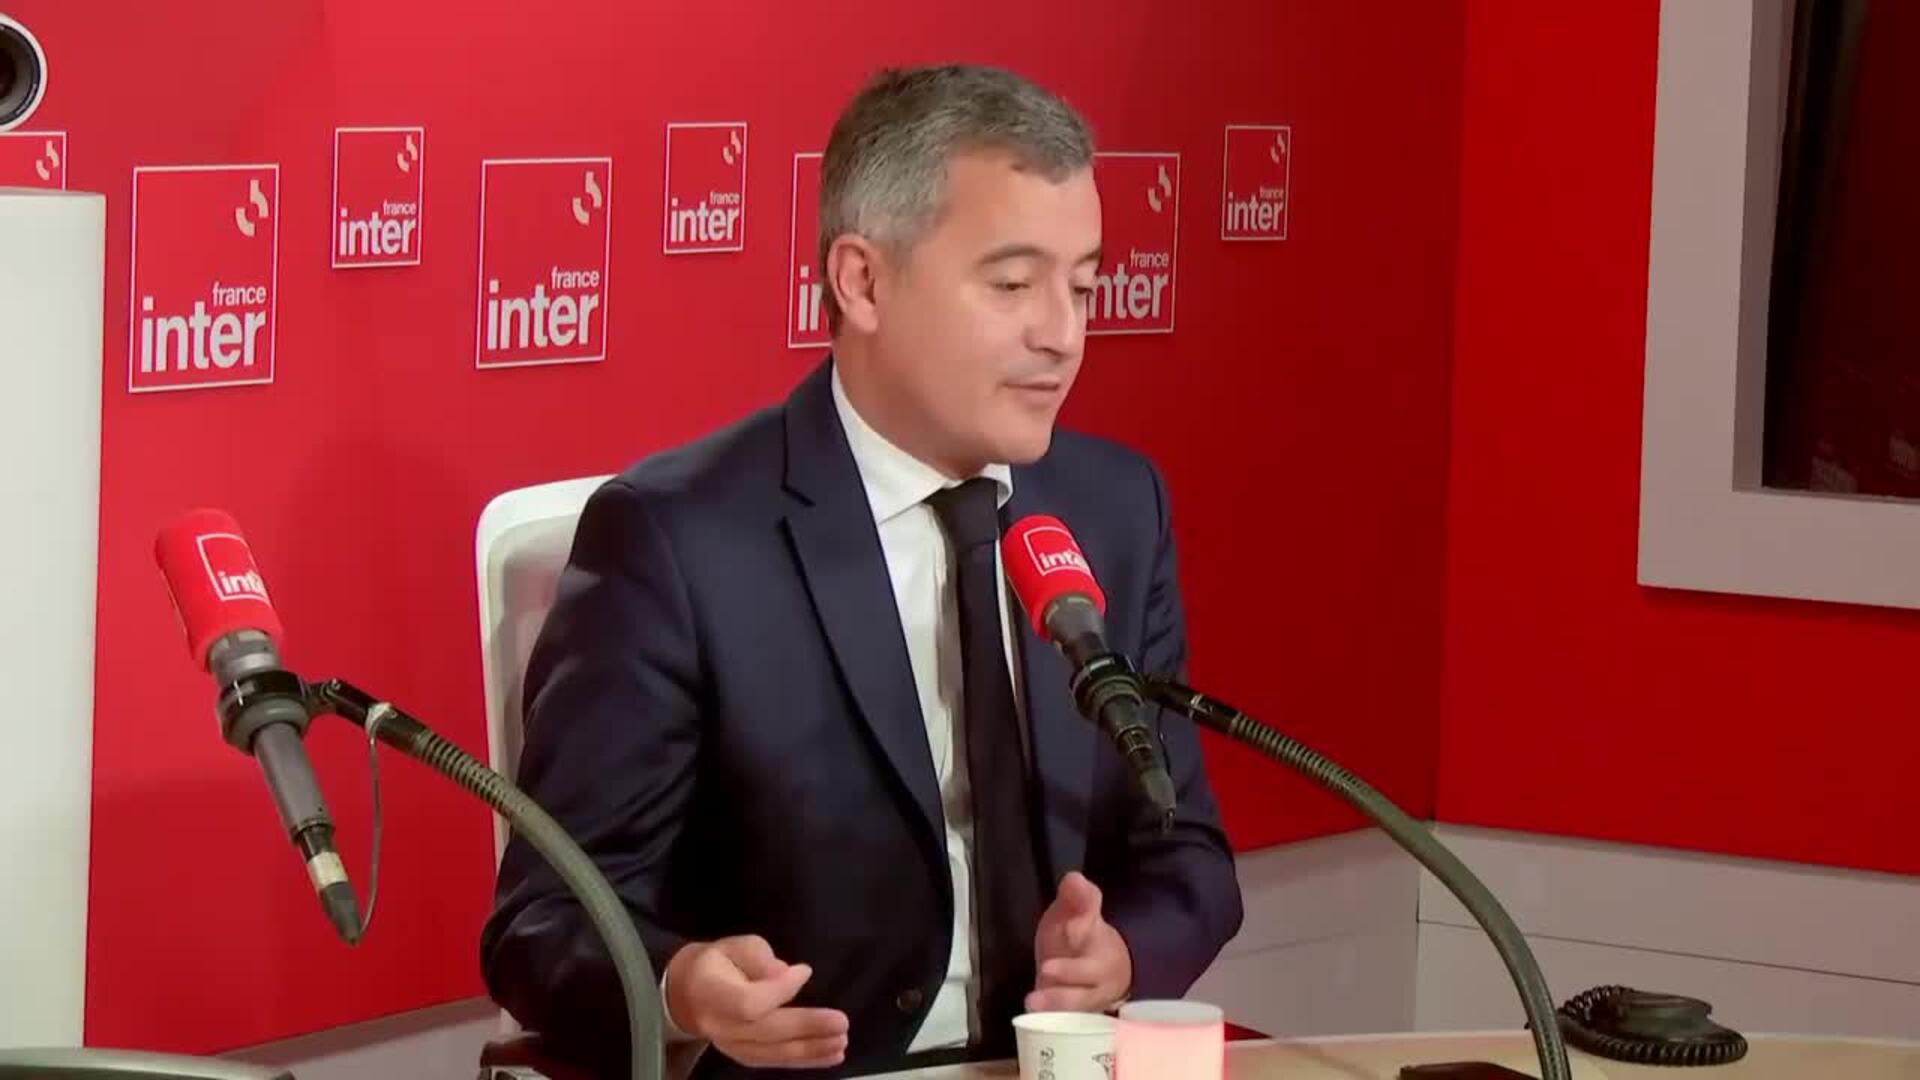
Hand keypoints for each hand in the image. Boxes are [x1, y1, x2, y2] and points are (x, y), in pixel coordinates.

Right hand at [663, 935, 849, 1068]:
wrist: (688, 993)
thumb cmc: (718, 963)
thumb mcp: (734, 945)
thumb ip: (757, 957)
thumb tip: (784, 973)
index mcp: (711, 993)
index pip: (748, 1002)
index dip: (779, 991)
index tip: (804, 970)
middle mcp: (719, 1026)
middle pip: (765, 1032)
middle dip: (806, 1028)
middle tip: (841, 1023)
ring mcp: (729, 1046)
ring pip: (772, 1053)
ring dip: (810, 1050)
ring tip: (840, 1042)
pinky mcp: (742, 1056)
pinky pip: (774, 1061)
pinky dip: (804, 1060)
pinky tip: (830, 1055)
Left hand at [1027, 872, 1132, 1012]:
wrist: (1101, 970)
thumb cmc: (1081, 937)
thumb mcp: (1077, 911)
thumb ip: (1076, 896)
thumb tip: (1074, 879)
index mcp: (1098, 939)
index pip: (1093, 930)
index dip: (1083, 928)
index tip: (1071, 927)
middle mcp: (1099, 972)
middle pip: (1090, 975)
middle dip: (1069, 972)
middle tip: (1045, 969)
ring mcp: (1090, 997)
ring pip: (1079, 1003)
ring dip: (1058, 1002)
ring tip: (1032, 1000)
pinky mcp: (1077, 1017)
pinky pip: (1070, 1023)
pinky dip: (1054, 1021)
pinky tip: (1034, 1018)